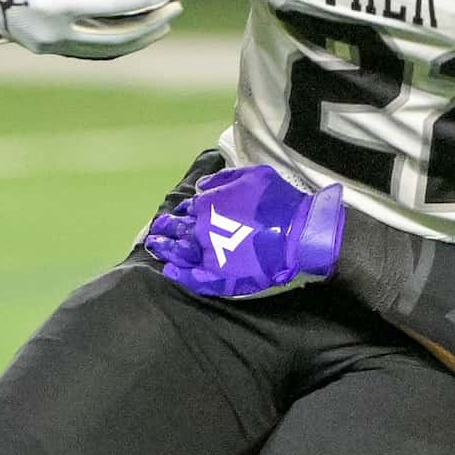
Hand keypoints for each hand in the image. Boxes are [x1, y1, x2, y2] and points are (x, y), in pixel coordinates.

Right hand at [0, 0, 179, 57]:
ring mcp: (47, 45)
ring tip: (162, 23)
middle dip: (149, 26)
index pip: (110, 8)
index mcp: (50, 7)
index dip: (142, 0)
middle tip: (176, 9)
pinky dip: (113, 40)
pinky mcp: (45, 48)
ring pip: (103, 50)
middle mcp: (49, 33)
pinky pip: (88, 48)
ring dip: (135, 38)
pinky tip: (134, 26)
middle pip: (114, 38)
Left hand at [144, 165, 344, 299]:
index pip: (189, 208)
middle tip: (158, 230)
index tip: (178, 213)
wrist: (299, 234)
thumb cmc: (278, 202)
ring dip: (164, 249)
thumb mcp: (252, 176)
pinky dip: (179, 275)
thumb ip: (223, 179)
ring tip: (155, 247)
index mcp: (209, 204)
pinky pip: (193, 278)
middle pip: (177, 229)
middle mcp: (202, 229)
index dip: (182, 211)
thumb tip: (201, 186)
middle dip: (166, 228)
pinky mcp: (218, 278)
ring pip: (178, 253)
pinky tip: (169, 272)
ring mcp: (208, 255)